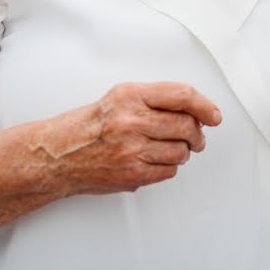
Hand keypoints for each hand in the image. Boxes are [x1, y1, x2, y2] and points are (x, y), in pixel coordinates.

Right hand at [37, 82, 221, 195]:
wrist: (56, 155)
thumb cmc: (89, 126)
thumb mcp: (120, 98)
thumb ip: (156, 100)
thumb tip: (197, 110)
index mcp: (130, 96)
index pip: (182, 95)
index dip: (205, 106)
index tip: (214, 114)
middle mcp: (131, 121)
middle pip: (187, 126)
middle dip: (197, 133)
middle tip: (196, 136)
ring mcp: (132, 150)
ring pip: (182, 151)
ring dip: (183, 151)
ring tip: (170, 148)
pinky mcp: (132, 174)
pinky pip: (169, 171)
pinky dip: (169, 167)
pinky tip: (155, 160)